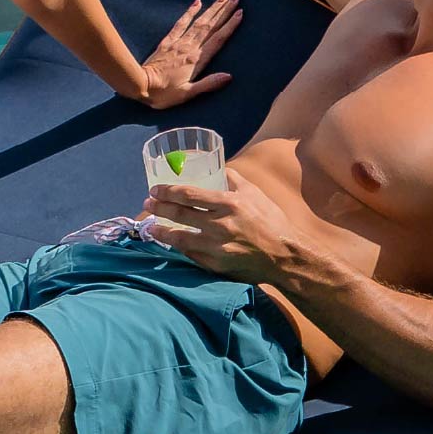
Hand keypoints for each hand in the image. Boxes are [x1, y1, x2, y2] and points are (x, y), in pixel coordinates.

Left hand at [139, 0, 240, 107]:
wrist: (139, 85)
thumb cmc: (163, 94)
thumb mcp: (187, 94)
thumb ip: (208, 84)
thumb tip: (229, 76)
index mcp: (197, 60)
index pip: (218, 39)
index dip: (230, 25)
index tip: (241, 12)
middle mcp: (189, 47)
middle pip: (211, 26)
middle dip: (225, 10)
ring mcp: (178, 42)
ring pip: (199, 21)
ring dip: (212, 8)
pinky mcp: (167, 41)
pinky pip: (181, 22)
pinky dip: (190, 11)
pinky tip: (198, 2)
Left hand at [141, 166, 298, 283]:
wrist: (285, 256)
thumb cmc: (271, 221)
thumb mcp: (255, 193)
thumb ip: (233, 179)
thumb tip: (217, 168)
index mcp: (230, 204)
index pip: (189, 195)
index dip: (168, 191)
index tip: (155, 190)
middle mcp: (220, 225)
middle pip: (180, 215)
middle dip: (159, 208)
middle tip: (148, 203)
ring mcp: (216, 248)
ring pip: (180, 239)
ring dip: (162, 232)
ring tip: (152, 227)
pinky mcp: (216, 265)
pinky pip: (191, 255)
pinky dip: (180, 248)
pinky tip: (173, 242)